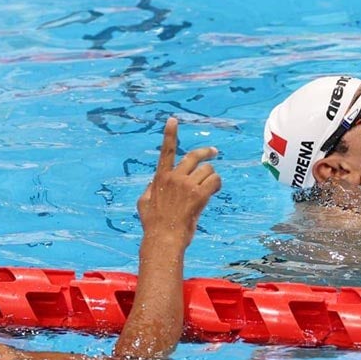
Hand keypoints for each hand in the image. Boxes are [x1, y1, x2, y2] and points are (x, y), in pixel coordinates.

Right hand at [137, 118, 221, 249]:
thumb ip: (148, 190)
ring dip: (211, 177)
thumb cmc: (153, 225)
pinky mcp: (199, 195)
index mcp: (160, 178)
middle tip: (214, 152)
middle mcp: (174, 177)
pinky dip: (217, 184)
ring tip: (209, 188)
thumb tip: (152, 183)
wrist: (163, 239)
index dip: (170, 134)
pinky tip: (214, 191)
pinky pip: (215, 181)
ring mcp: (186, 185)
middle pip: (194, 156)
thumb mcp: (143, 204)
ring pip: (208, 170)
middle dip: (206, 152)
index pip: (166, 151)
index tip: (173, 120)